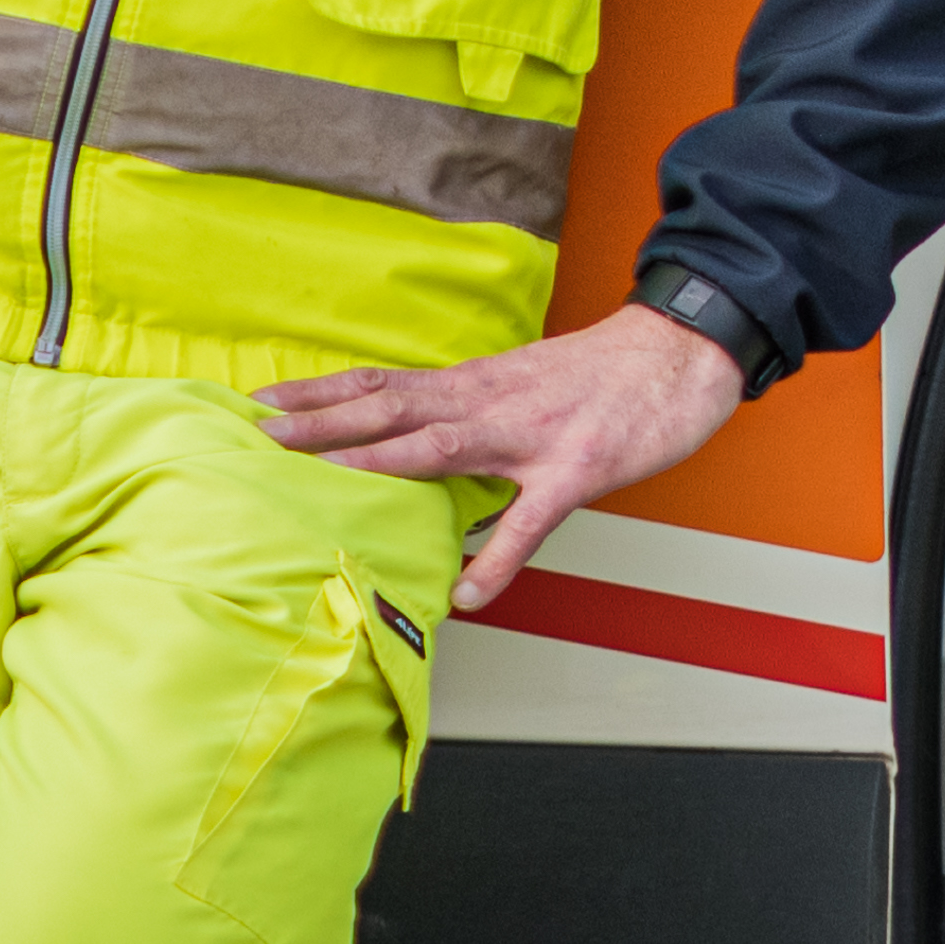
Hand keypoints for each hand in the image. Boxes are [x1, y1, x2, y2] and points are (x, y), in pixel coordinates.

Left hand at [263, 303, 751, 609]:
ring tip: (324, 485)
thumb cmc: (606, 373)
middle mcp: (491, 403)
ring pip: (441, 448)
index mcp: (477, 384)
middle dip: (322, 424)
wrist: (684, 349)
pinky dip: (496, 558)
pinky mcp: (578, 469)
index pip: (383, 385)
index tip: (261, 402)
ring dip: (379, 464)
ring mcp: (532, 436)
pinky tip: (469, 594)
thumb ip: (474, 412)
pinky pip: (530, 521)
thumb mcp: (527, 384)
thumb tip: (423, 440)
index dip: (320, 393)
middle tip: (260, 437)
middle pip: (392, 409)